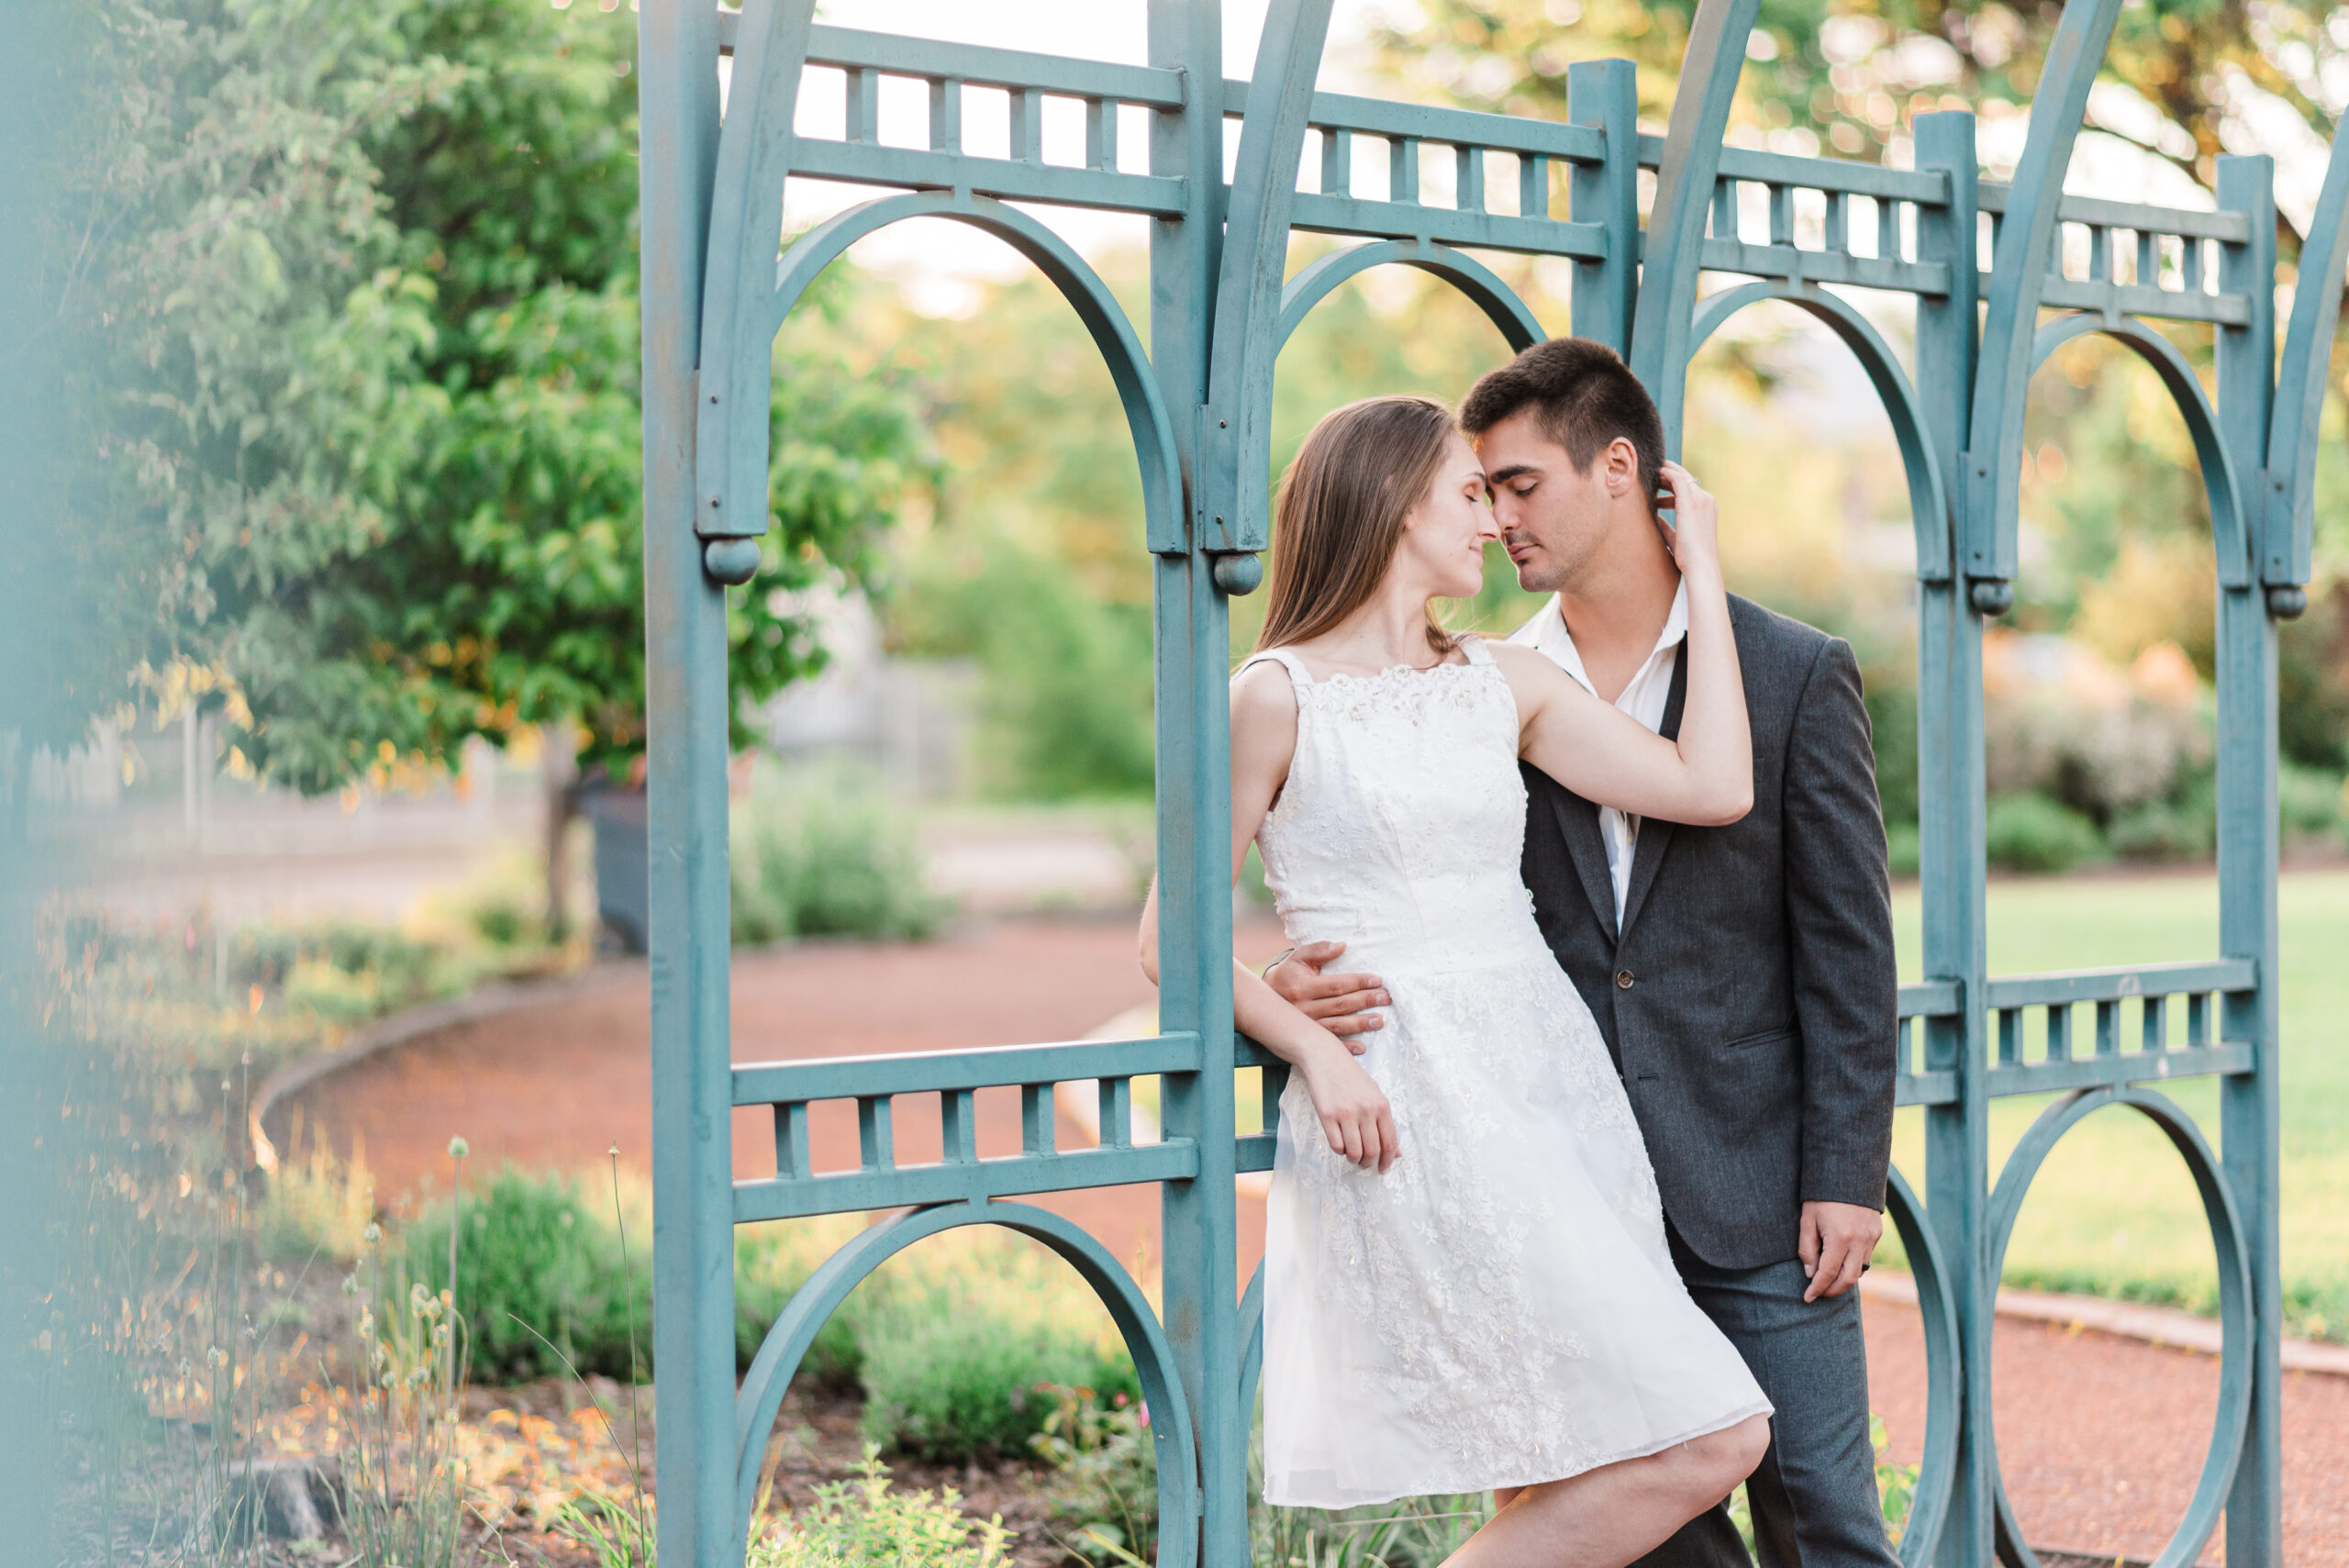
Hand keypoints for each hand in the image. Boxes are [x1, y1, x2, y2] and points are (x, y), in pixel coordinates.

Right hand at [1264, 940, 1386, 1049]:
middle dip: (1366, 1001)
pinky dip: (1345, 1047)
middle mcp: (1303, 1008)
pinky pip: (1328, 1043)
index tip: (1377, 980)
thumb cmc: (1287, 975)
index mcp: (1303, 987)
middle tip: (1386, 998)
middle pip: (1341, 1005)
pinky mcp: (1306, 1038)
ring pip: (1337, 1026)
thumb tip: (1342, 946)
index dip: (1358, 982)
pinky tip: (1362, 1047)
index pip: (1336, 985)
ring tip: (1380, 1021)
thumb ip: (1319, 950)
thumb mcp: (1298, 958)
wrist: (1263, 1001)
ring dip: (1360, 1024)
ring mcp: (1305, 1026)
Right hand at [1300, 1046, 1399, 1173]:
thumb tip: (1396, 1153)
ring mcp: (1346, 1113)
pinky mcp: (1327, 1115)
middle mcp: (1366, 1110)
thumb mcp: (1374, 1095)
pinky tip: (1340, 1144)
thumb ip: (1385, 1123)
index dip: (1388, 1161)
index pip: (1390, 1142)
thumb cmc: (1351, 1077)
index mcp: (1381, 1105)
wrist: (1325, 1058)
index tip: (1383, 1169)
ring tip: (1351, 1156)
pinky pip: (1336, 1145)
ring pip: (1354, 1152)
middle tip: (1364, 1164)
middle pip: (1372, 1151)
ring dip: (1353, 1160)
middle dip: (1369, 1163)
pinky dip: (1339, 1151)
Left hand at [1655, 461, 1719, 582]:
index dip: (1672, 485)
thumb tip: (1654, 519)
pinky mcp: (1691, 501)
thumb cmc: (1689, 557)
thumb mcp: (1677, 538)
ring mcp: (1701, 499)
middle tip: (1650, 476)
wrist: (1700, 566)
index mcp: (1707, 508)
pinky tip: (1654, 473)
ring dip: (1664, 472)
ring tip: (1649, 474)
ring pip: (1681, 475)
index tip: (1656, 487)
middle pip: (1685, 479)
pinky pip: (1678, 479)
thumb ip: (1667, 527)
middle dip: (1667, 475)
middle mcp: (1706, 500)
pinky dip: (1666, 473)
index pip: (1689, 489)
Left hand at [1800, 1200, 1882, 1301]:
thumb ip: (1807, 1248)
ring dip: (1844, 1278)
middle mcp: (1860, 1241)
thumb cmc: (1822, 1195)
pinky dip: (1854, 1264)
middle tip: (1819, 1293)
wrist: (1848, 1171)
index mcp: (1840, 1238)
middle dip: (1833, 1290)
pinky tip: (1841, 1261)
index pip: (1828, 1274)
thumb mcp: (1807, 1219)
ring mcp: (1872, 1237)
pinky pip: (1866, 1257)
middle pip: (1848, 1279)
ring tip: (1828, 1279)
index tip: (1807, 1298)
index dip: (1817, 1288)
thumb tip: (1811, 1273)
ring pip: (1860, 1270)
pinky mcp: (1878, 1232)